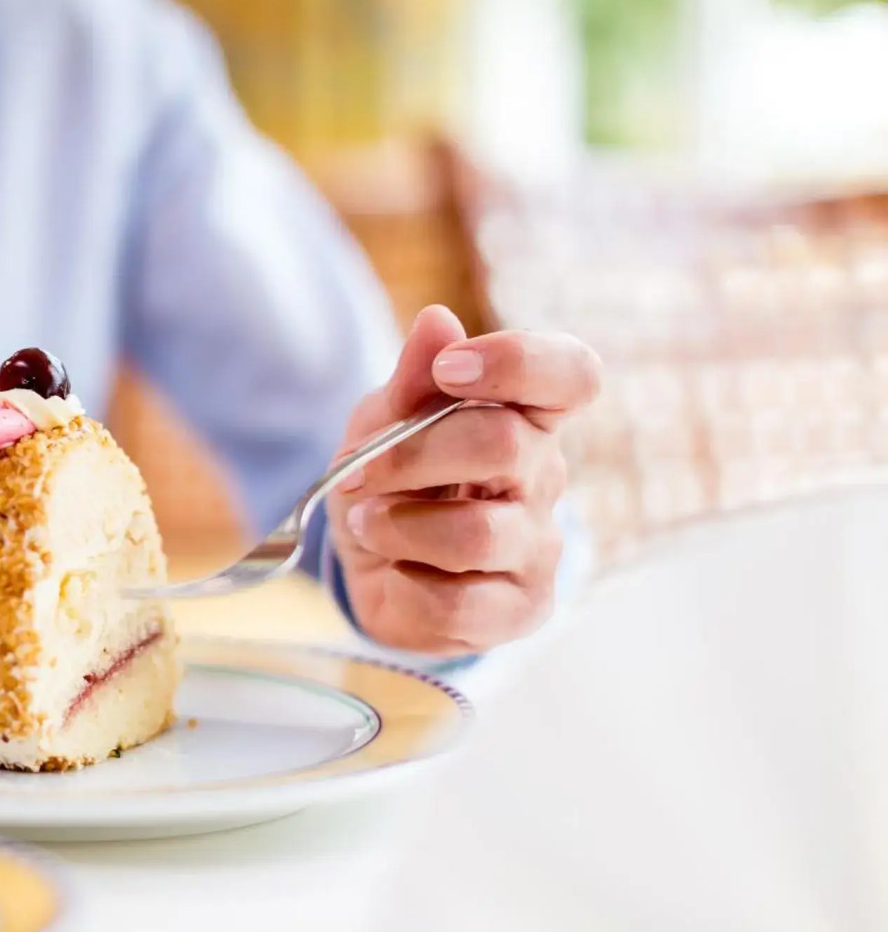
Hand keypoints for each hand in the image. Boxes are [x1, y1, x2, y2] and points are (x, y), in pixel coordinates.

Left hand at [328, 306, 600, 655]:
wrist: (371, 572)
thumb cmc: (390, 485)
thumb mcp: (380, 425)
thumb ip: (409, 385)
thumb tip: (437, 321)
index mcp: (524, 416)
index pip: (571, 374)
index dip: (518, 362)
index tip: (449, 369)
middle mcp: (545, 477)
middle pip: (501, 444)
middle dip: (411, 455)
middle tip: (359, 471)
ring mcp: (539, 547)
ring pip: (475, 533)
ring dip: (397, 526)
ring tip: (367, 522)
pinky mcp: (521, 610)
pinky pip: (458, 604)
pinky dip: (404, 587)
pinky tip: (395, 576)